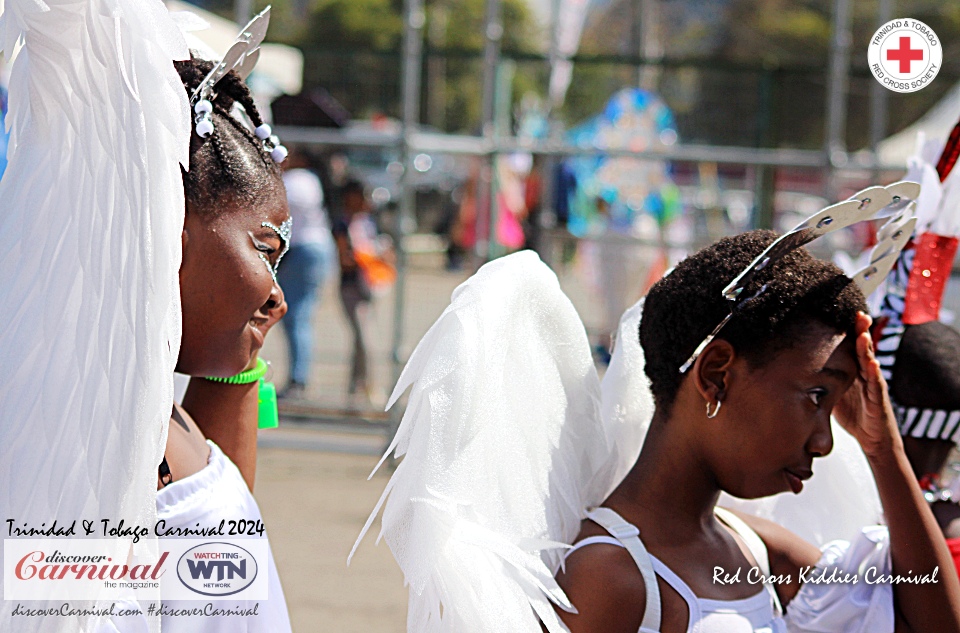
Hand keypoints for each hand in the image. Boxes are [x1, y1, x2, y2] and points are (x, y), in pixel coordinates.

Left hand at [832, 312, 901, 458]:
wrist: (873, 438)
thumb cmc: (852, 413)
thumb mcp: (832, 392)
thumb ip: (820, 379)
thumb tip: (791, 370)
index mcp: (853, 370)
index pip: (850, 347)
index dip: (847, 331)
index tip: (840, 313)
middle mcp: (865, 374)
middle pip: (862, 348)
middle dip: (860, 330)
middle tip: (856, 313)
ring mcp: (873, 385)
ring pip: (870, 362)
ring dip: (867, 346)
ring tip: (863, 331)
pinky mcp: (878, 400)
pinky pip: (877, 385)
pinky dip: (874, 374)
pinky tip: (873, 363)